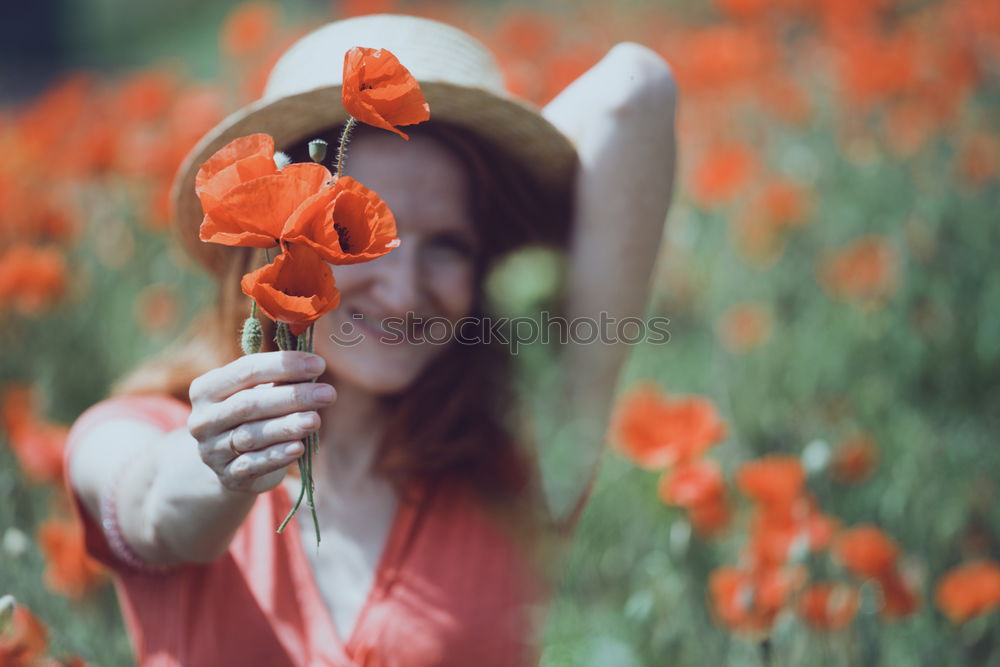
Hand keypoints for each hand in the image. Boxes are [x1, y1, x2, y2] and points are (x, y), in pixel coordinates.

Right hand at [187, 352, 334, 493]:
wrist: (232, 465)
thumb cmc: (253, 417)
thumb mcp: (259, 393)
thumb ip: (280, 379)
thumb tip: (314, 365)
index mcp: (207, 389)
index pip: (245, 370)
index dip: (283, 365)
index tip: (319, 364)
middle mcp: (204, 420)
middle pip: (248, 404)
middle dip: (292, 397)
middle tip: (328, 393)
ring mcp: (212, 451)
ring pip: (252, 436)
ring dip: (287, 427)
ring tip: (315, 420)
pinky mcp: (228, 477)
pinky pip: (254, 465)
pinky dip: (277, 456)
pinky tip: (299, 448)